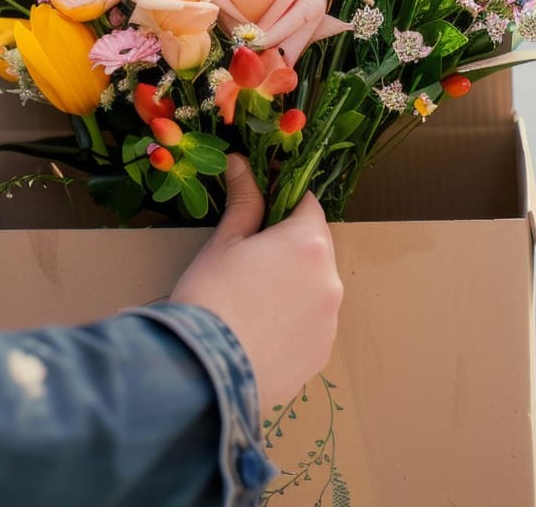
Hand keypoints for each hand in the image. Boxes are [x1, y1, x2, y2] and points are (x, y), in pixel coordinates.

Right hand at [170, 155, 341, 410]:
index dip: (285, 199)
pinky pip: (311, 325)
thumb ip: (243, 201)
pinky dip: (292, 322)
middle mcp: (330, 280)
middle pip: (315, 247)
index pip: (308, 204)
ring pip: (314, 288)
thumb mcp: (224, 243)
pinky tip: (258, 331)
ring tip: (251, 300)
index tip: (263, 203)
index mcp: (308, 244)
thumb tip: (241, 162)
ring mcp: (329, 322)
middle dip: (289, 245)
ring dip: (293, 285)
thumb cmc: (211, 297)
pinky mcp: (321, 355)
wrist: (205, 373)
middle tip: (249, 257)